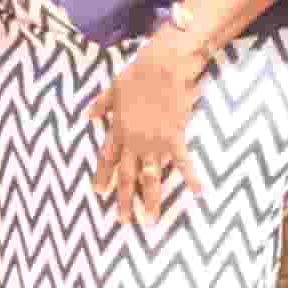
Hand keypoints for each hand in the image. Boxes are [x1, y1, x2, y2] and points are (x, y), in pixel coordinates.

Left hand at [100, 30, 210, 221]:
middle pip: (126, 176)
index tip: (98, 192)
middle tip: (123, 221)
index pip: (107, 159)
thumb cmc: (138, 73)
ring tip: (151, 220)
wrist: (163, 66)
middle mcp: (133, 141)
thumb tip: (88, 115)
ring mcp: (153, 142)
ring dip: (150, 200)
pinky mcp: (173, 137)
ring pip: (150, 177)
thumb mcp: (114, 88)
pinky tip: (199, 191)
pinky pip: (182, 162)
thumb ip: (101, 104)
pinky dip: (191, 177)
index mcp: (117, 129)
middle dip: (124, 200)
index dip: (102, 176)